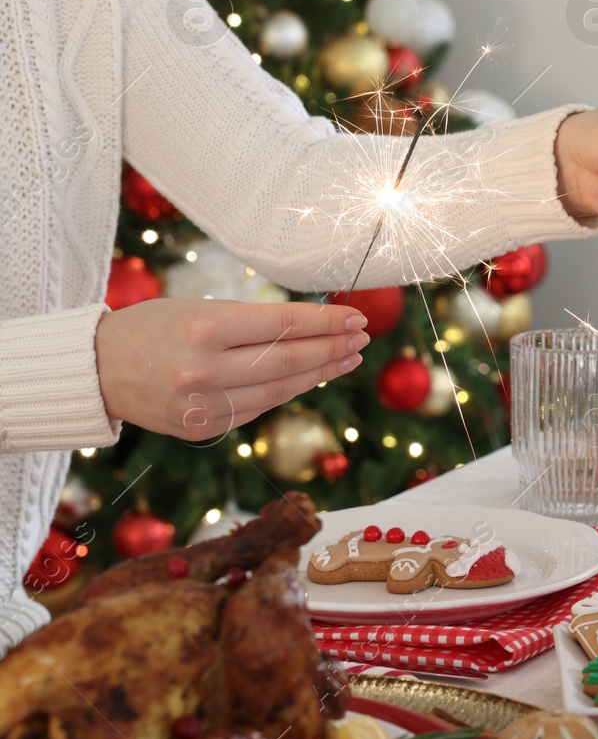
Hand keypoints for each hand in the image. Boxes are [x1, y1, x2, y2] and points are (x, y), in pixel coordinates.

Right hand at [96, 299, 367, 440]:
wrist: (93, 370)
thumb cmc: (151, 328)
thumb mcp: (198, 310)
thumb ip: (250, 323)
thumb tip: (311, 330)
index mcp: (205, 329)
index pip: (284, 325)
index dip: (326, 322)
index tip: (356, 317)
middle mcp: (206, 370)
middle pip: (289, 360)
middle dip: (332, 348)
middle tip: (362, 339)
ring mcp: (204, 405)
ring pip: (280, 389)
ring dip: (319, 373)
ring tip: (346, 359)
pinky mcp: (202, 429)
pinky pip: (258, 407)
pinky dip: (287, 392)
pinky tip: (309, 378)